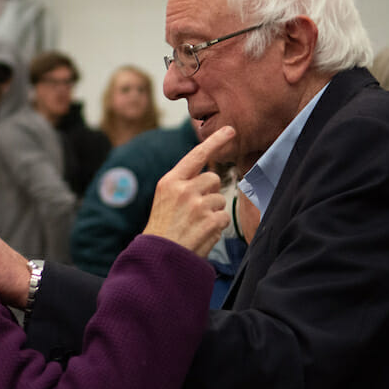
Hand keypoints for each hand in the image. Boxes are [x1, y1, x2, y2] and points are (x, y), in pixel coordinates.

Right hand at [142, 126, 234, 255]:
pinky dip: (216, 227)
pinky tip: (201, 234)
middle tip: (196, 211)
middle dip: (210, 192)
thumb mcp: (164, 201)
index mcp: (169, 181)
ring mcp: (197, 205)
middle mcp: (183, 189)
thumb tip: (209, 178)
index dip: (215, 141)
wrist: (158, 258)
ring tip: (195, 226)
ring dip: (213, 212)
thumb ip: (183, 186)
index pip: (196, 155)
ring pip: (220, 199)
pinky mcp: (209, 221)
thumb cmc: (162, 230)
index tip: (230, 130)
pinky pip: (223, 217)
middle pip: (212, 179)